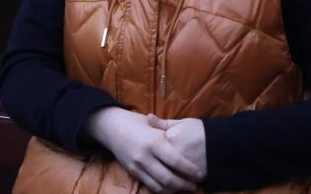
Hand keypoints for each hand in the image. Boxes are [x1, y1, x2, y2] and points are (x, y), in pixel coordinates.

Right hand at [85, 107, 201, 192]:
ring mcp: (137, 166)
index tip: (200, 173)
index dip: (190, 170)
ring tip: (185, 187)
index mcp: (153, 142)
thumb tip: (187, 139)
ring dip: (174, 189)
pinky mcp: (133, 172)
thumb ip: (169, 131)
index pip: (176, 161)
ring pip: (159, 186)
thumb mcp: (153, 124)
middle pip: (168, 178)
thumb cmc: (135, 122)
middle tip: (195, 184)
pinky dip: (162, 189)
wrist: (111, 127)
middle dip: (184, 184)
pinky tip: (171, 187)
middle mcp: (144, 156)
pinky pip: (150, 186)